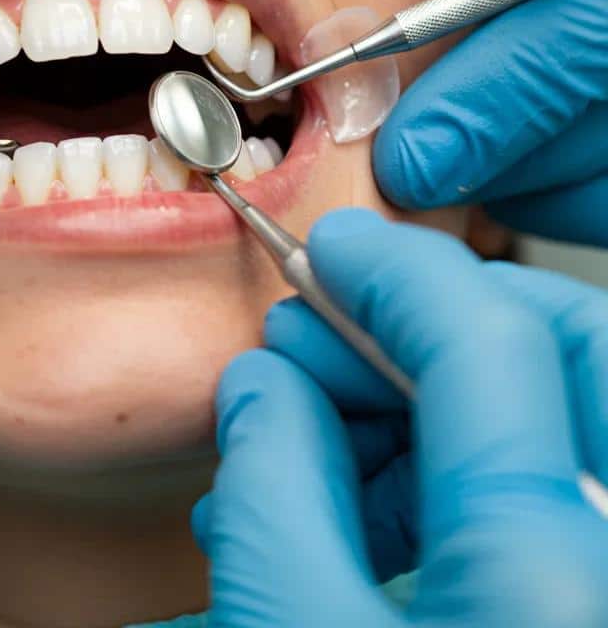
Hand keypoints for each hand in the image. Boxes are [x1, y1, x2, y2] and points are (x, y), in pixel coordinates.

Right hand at [196, 209, 607, 626]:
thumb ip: (270, 482)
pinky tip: (342, 499)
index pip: (489, 340)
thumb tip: (267, 382)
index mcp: (546, 579)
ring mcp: (602, 576)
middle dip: (423, 319)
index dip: (396, 268)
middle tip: (317, 340)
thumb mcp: (286, 627)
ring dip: (415, 398)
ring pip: (543, 416)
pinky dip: (438, 474)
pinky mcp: (580, 594)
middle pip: (562, 349)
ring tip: (298, 434)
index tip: (327, 249)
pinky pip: (532, 495)